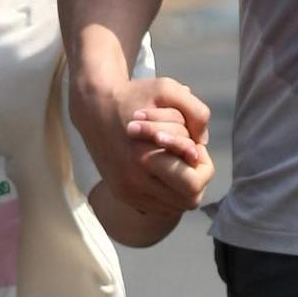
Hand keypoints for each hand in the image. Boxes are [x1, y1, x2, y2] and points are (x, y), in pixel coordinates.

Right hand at [75, 72, 210, 211]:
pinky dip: (168, 191)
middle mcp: (134, 182)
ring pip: (176, 206)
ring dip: (183, 186)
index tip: (194, 148)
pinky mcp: (122, 194)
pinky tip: (163, 170)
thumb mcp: (168, 89)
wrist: (94, 108)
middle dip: (196, 178)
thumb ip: (195, 113)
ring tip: (175, 162)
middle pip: (189, 200)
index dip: (203, 166)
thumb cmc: (134, 97)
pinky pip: (159, 207)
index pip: (193, 184)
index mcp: (144, 158)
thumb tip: (202, 144)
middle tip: (188, 157)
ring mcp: (127, 192)